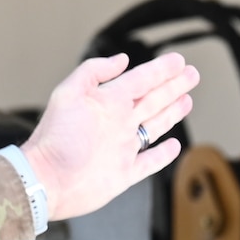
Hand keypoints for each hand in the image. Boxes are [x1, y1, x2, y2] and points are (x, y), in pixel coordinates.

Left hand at [21, 52, 198, 220]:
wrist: (47, 180)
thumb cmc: (54, 139)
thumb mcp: (68, 93)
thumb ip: (93, 72)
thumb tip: (121, 60)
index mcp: (108, 102)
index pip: (141, 80)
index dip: (161, 70)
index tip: (178, 61)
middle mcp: (118, 123)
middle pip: (154, 100)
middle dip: (174, 87)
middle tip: (192, 74)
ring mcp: (123, 148)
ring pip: (155, 126)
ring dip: (172, 113)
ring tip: (187, 100)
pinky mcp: (125, 173)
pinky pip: (150, 161)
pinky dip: (163, 153)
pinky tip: (173, 145)